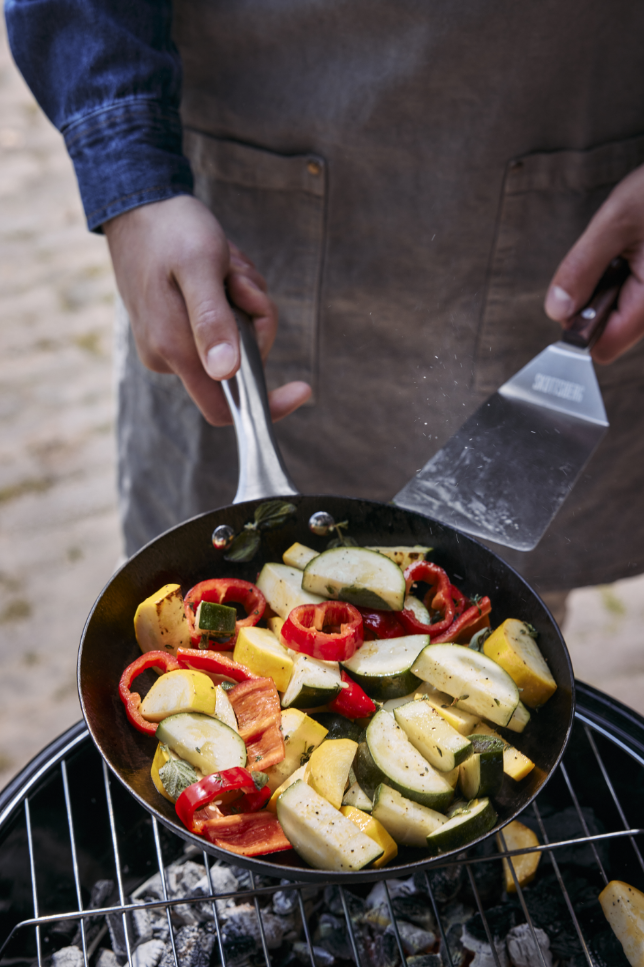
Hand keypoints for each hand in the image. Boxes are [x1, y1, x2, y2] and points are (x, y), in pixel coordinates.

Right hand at [103, 195, 310, 424]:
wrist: (137, 205)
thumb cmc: (170, 230)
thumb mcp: (200, 265)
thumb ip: (212, 320)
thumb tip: (225, 372)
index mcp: (174, 348)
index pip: (224, 409)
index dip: (267, 405)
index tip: (303, 389)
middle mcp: (169, 356)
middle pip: (241, 365)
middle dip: (255, 320)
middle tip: (241, 281)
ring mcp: (171, 345)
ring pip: (236, 341)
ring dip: (245, 303)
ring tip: (226, 268)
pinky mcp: (176, 331)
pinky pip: (223, 326)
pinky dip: (232, 299)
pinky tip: (221, 271)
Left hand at [544, 163, 643, 362]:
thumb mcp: (617, 220)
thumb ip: (582, 268)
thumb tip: (557, 310)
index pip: (603, 347)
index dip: (580, 328)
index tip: (576, 295)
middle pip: (609, 332)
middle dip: (595, 301)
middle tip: (607, 258)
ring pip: (619, 313)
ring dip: (609, 286)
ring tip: (625, 247)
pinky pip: (630, 295)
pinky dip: (621, 275)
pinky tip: (633, 249)